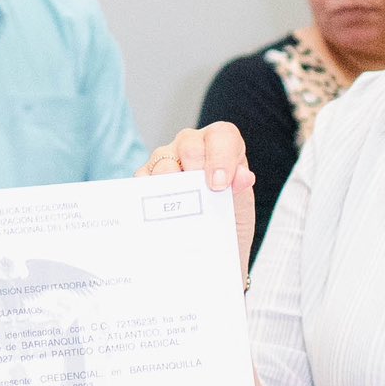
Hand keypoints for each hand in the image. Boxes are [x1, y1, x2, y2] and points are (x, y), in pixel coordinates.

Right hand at [139, 122, 257, 275]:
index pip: (222, 136)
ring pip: (163, 159)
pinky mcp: (146, 179)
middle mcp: (192, 147)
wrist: (211, 249)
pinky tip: (159, 210)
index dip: (221, 157)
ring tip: (180, 206)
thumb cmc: (227, 221)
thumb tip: (243, 177)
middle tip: (201, 195)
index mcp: (221, 147)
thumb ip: (242, 191)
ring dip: (171, 183)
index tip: (219, 185)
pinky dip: (149, 193)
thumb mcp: (241, 209)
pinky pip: (142, 178)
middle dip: (196, 169)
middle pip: (189, 144)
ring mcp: (167, 160)